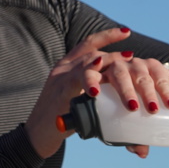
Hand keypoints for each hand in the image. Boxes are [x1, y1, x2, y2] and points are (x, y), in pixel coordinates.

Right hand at [25, 26, 132, 159]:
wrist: (36, 135)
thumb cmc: (61, 120)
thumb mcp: (77, 99)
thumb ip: (94, 93)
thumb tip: (126, 99)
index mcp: (69, 67)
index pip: (89, 45)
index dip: (107, 36)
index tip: (126, 32)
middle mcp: (64, 68)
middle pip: (93, 54)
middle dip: (115, 56)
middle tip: (132, 56)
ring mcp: (60, 79)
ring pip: (87, 65)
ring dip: (108, 65)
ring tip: (123, 64)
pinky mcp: (58, 94)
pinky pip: (75, 82)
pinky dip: (88, 82)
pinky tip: (97, 87)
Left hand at [96, 53, 168, 158]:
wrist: (152, 87)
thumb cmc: (131, 105)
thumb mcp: (125, 117)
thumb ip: (131, 135)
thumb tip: (141, 153)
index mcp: (102, 78)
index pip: (90, 75)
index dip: (90, 81)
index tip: (93, 94)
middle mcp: (118, 67)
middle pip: (118, 74)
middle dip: (125, 90)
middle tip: (132, 108)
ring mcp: (136, 64)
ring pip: (140, 75)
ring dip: (147, 92)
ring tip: (153, 109)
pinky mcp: (153, 65)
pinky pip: (159, 75)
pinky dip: (165, 89)